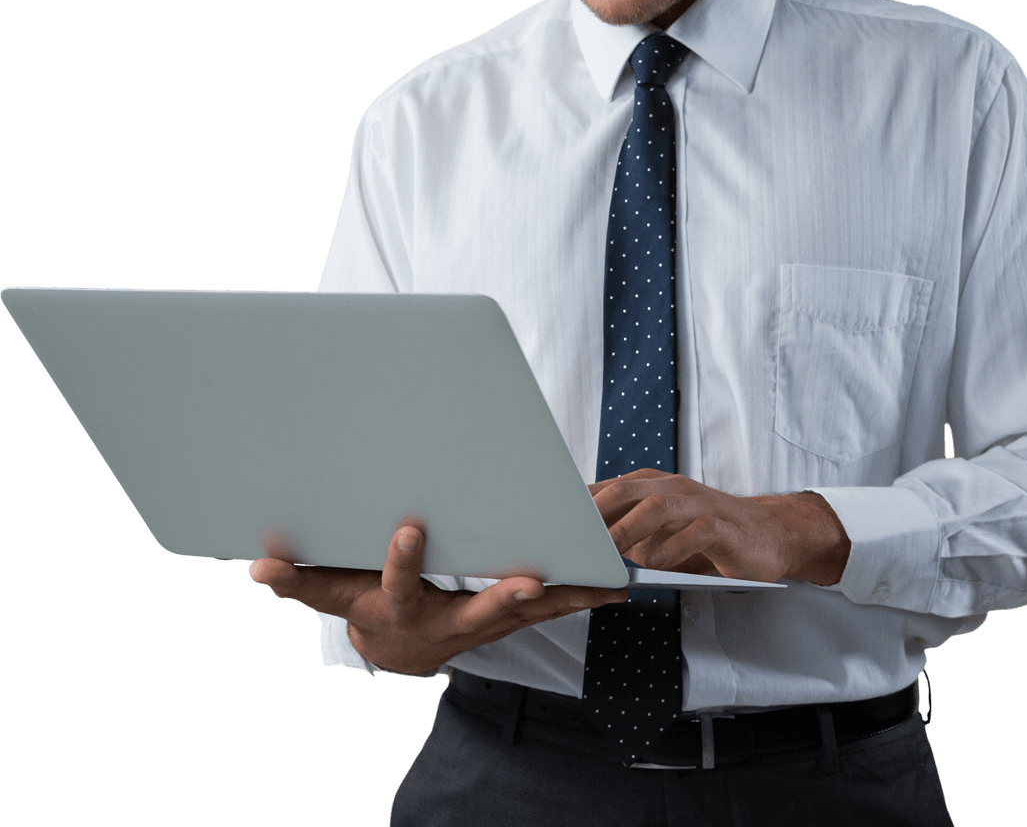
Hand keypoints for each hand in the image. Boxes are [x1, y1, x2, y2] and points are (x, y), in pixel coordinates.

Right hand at [248, 524, 626, 675]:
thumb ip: (300, 581)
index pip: (398, 584)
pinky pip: (546, 608)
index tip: (408, 530)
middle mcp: (445, 623)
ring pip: (525, 612)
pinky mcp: (506, 619)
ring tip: (604, 581)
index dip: (401, 561)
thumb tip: (258, 566)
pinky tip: (613, 584)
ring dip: (563, 597)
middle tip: (530, 581)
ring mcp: (481, 624)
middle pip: (476, 610)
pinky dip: (578, 595)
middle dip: (503, 597)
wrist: (402, 650)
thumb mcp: (331, 597)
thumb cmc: (367, 611)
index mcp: (400, 609)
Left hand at [589, 468, 850, 585]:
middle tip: (569, 537)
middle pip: (626, 491)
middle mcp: (671, 489)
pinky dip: (672, 548)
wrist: (767, 535)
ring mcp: (698, 504)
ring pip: (657, 508)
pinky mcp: (721, 526)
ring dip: (628, 529)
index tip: (548, 523)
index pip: (606, 490)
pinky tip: (656, 565)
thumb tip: (579, 551)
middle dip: (595, 512)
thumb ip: (624, 532)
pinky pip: (694, 532)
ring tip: (606, 552)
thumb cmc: (704, 535)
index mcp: (650, 487)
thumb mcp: (659, 531)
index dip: (576, 505)